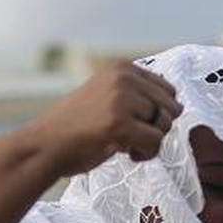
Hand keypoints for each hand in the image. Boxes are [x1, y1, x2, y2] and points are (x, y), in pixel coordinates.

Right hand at [29, 61, 181, 176]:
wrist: (43, 146)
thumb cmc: (76, 128)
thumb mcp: (106, 97)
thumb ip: (137, 95)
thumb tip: (179, 106)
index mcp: (122, 68)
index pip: (167, 89)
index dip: (156, 113)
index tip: (132, 124)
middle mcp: (124, 78)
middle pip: (171, 107)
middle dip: (156, 127)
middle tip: (131, 138)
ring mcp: (122, 99)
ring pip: (165, 125)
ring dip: (150, 142)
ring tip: (126, 145)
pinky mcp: (120, 124)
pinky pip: (155, 142)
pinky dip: (146, 154)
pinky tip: (125, 154)